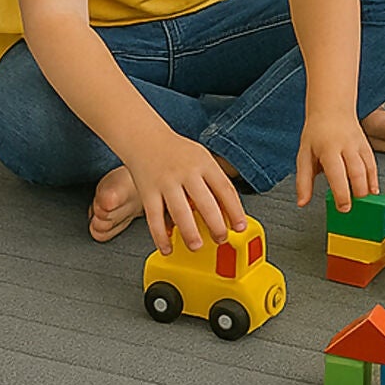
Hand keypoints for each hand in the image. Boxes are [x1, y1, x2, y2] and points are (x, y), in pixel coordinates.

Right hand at [124, 129, 246, 256]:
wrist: (144, 137)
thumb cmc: (177, 151)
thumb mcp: (202, 158)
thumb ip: (214, 181)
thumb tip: (229, 212)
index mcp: (204, 163)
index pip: (225, 189)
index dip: (235, 210)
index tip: (240, 227)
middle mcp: (186, 172)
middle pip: (205, 202)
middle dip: (215, 225)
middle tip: (221, 239)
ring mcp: (166, 182)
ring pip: (180, 212)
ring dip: (190, 233)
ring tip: (196, 246)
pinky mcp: (147, 192)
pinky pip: (154, 218)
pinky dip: (160, 236)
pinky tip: (167, 247)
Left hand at [297, 108, 378, 209]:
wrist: (332, 109)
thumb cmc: (316, 133)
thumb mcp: (304, 155)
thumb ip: (303, 181)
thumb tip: (302, 202)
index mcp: (328, 149)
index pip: (337, 173)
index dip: (342, 192)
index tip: (343, 208)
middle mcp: (346, 146)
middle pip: (356, 172)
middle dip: (357, 192)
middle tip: (354, 208)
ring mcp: (358, 145)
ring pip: (368, 168)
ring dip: (368, 187)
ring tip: (365, 202)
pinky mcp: (366, 146)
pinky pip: (373, 164)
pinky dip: (374, 179)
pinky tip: (373, 191)